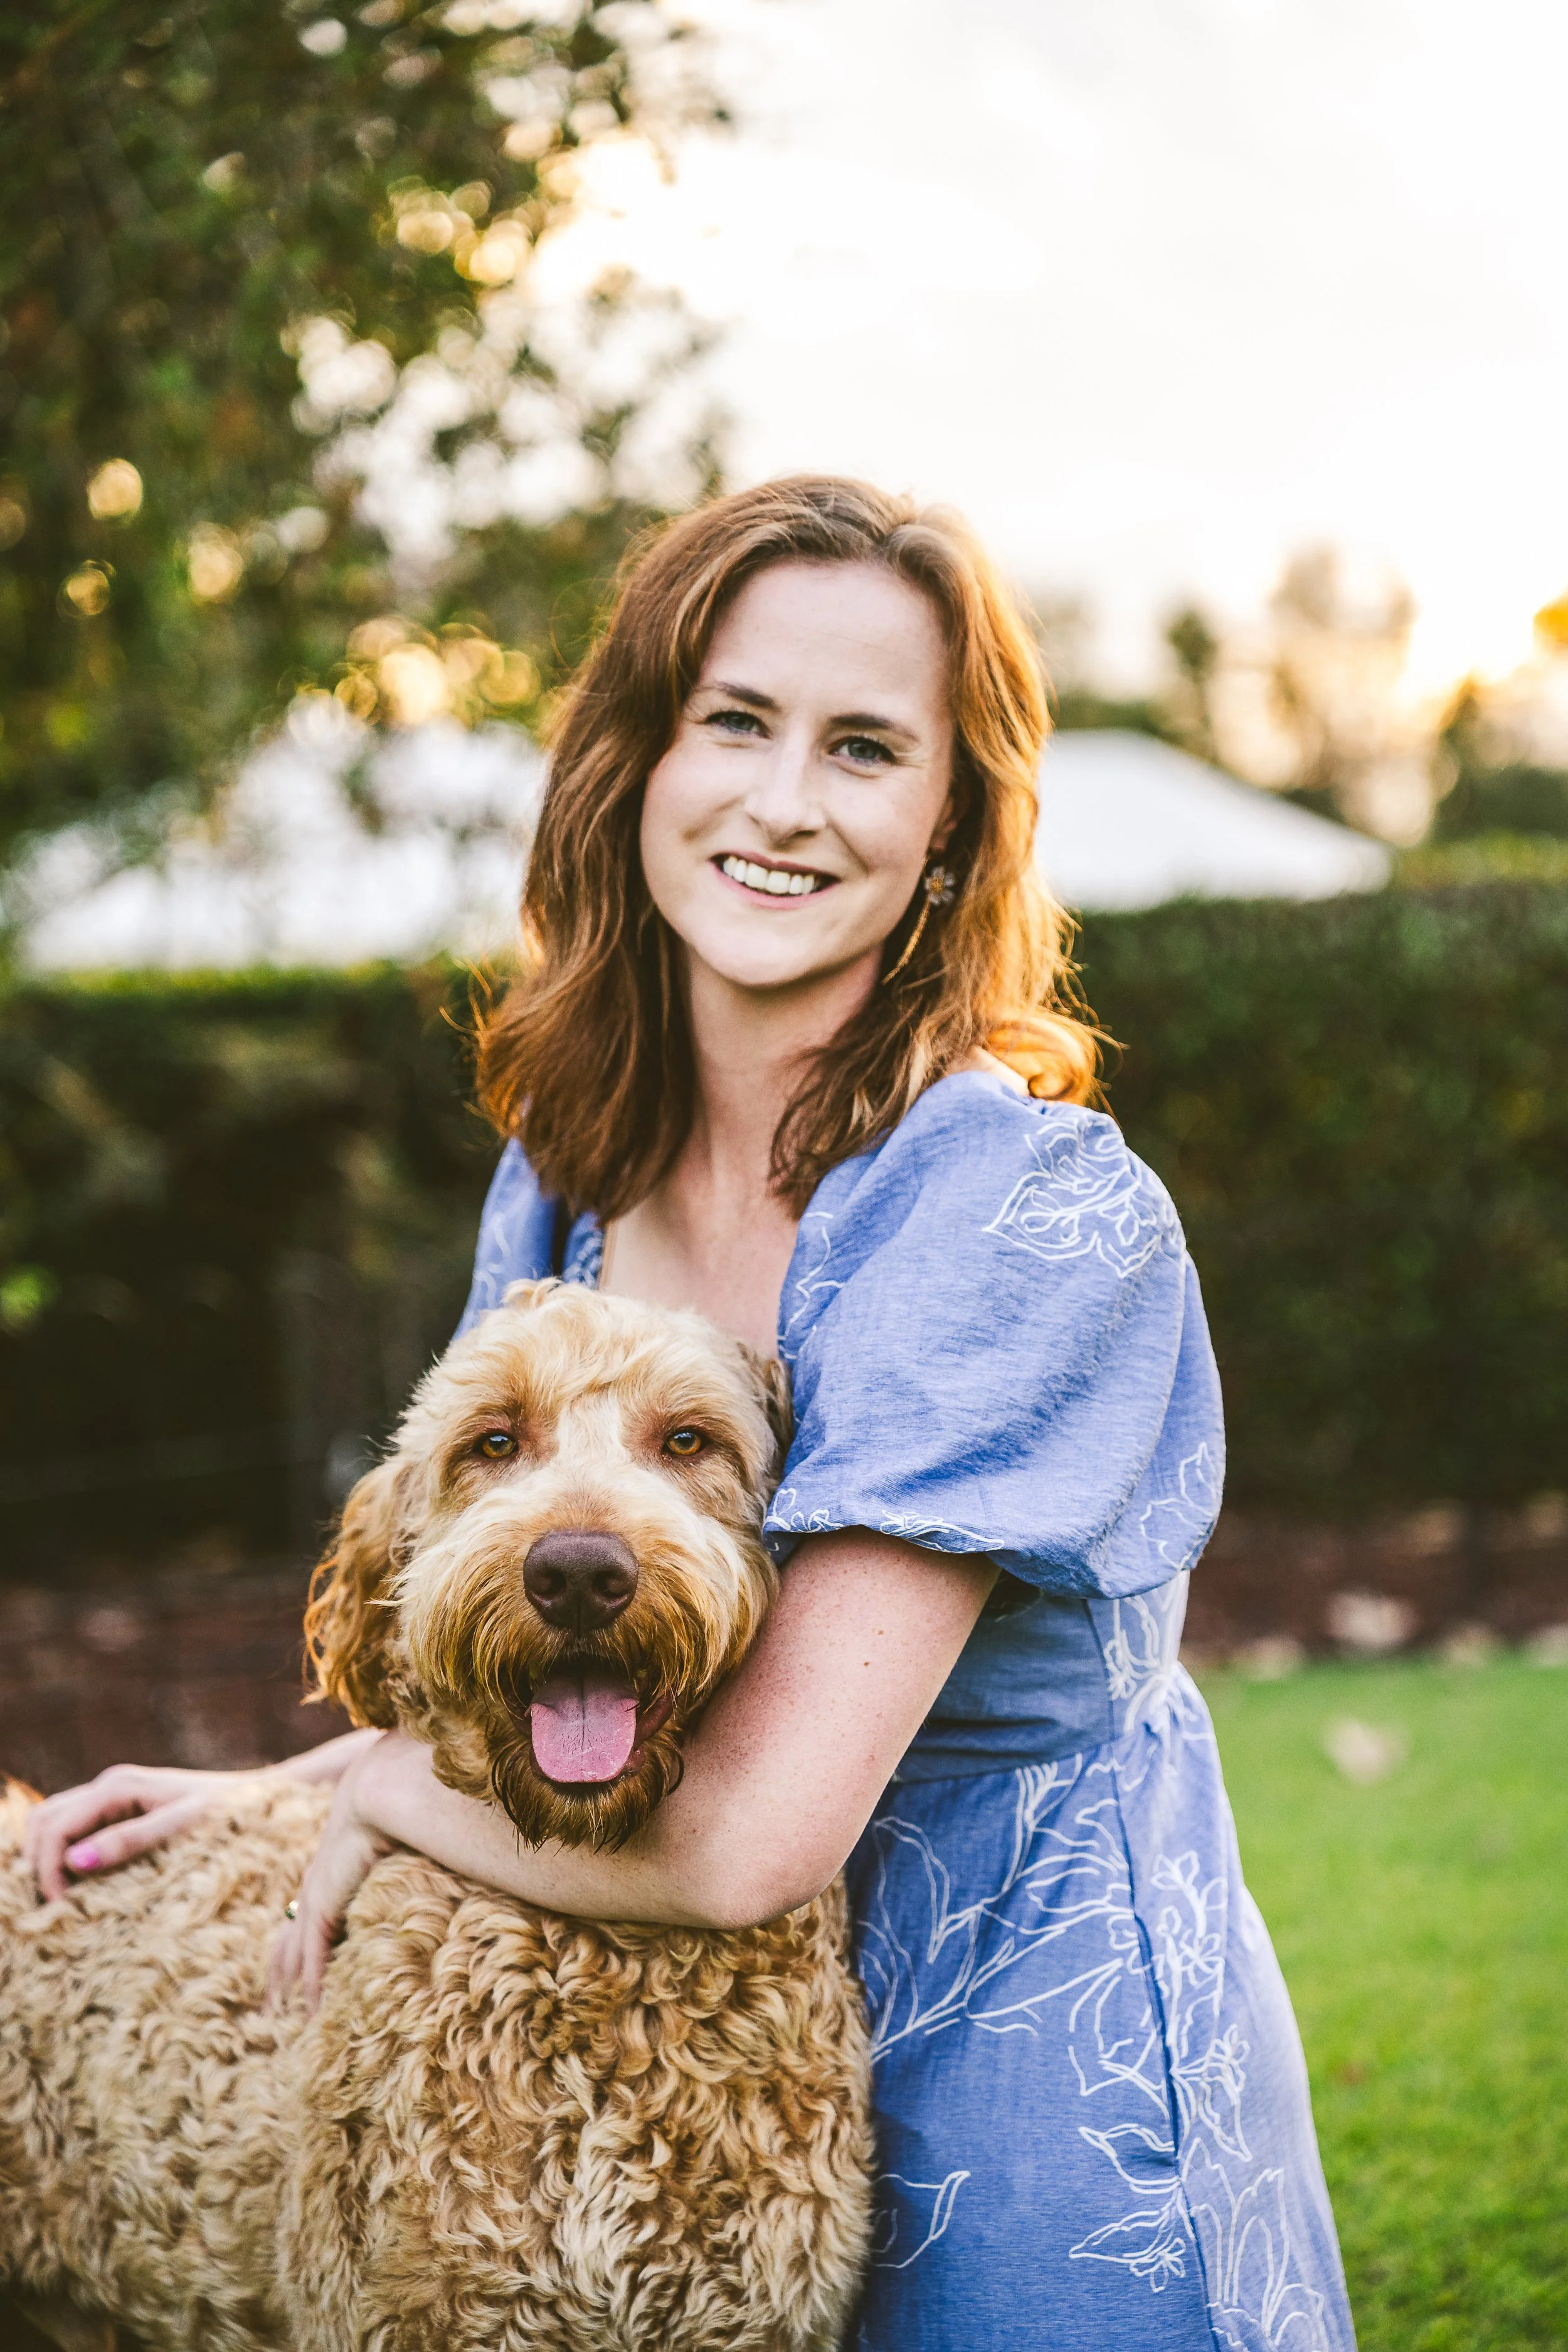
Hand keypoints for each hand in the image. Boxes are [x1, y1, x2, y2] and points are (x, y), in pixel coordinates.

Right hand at [24, 1762, 259, 1901]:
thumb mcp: (182, 1827)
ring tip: (58, 1902)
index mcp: (118, 1786)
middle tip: (51, 1910)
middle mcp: (110, 1786)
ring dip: (46, 1858)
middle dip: (36, 1862)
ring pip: (55, 1823)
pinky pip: (77, 1831)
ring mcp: (115, 1798)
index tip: (59, 1909)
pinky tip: (75, 1887)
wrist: (262, 1798)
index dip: (45, 1867)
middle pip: (44, 1820)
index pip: (55, 1825)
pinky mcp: (123, 1813)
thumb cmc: (230, 1812)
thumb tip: (74, 1862)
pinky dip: (64, 1856)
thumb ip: (130, 1841)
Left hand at [268, 1744, 394, 2012]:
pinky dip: (312, 1987)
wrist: (375, 1795)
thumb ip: (389, 1861)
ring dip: (285, 1989)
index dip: (289, 1951)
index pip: (299, 1924)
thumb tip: (423, 1868)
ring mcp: (313, 1900)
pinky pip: (314, 1958)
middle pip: (284, 1945)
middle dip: (277, 1978)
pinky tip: (312, 2012)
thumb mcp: (384, 1845)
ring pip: (291, 1957)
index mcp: (322, 1878)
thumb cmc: (387, 1812)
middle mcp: (311, 1892)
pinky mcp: (323, 1908)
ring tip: (278, 2019)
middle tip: (270, 2011)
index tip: (285, 1979)